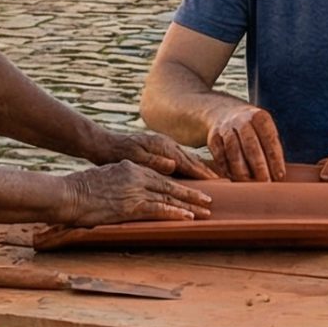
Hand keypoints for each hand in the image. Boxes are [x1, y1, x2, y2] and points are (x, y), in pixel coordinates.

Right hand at [59, 161, 212, 226]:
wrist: (67, 194)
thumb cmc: (79, 188)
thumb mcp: (105, 176)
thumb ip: (121, 178)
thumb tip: (126, 187)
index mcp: (131, 167)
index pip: (161, 175)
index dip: (179, 183)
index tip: (192, 188)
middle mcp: (137, 175)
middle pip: (171, 185)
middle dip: (192, 193)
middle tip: (209, 199)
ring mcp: (135, 190)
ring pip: (170, 197)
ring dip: (190, 205)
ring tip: (206, 211)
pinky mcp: (131, 206)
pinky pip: (159, 209)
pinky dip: (176, 214)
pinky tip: (188, 218)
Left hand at [98, 128, 216, 180]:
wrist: (103, 144)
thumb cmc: (117, 152)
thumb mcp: (133, 157)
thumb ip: (153, 161)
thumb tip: (173, 164)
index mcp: (162, 147)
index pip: (187, 162)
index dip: (201, 173)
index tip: (215, 182)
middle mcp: (166, 144)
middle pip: (191, 159)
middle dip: (206, 170)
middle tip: (223, 181)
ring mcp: (164, 146)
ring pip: (187, 157)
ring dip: (200, 167)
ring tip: (213, 176)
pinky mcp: (160, 149)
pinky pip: (180, 158)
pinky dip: (190, 164)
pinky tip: (193, 170)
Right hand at [204, 104, 287, 181]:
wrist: (225, 113)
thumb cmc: (253, 130)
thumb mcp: (265, 131)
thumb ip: (272, 149)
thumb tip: (279, 177)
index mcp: (260, 117)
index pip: (269, 139)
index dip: (275, 159)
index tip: (279, 176)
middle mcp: (242, 120)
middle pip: (251, 145)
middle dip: (259, 166)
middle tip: (265, 183)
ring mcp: (225, 129)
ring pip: (233, 152)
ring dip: (242, 171)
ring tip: (249, 186)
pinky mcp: (213, 139)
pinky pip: (220, 156)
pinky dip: (227, 170)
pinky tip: (234, 180)